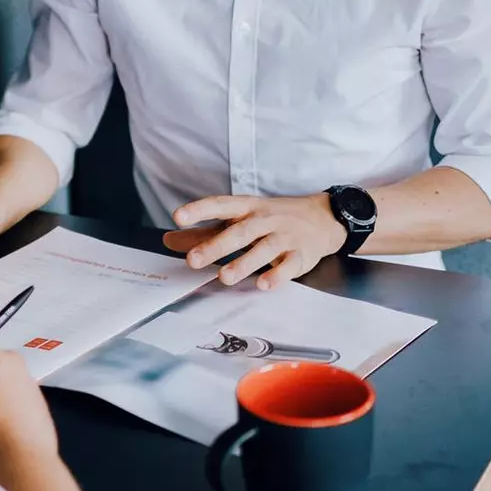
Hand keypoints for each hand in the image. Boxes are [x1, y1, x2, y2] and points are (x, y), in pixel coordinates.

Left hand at [161, 193, 347, 289]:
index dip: (199, 210)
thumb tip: (168, 240)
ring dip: (244, 263)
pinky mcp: (300, 255)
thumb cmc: (271, 219)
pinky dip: (277, 275)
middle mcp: (264, 219)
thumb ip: (203, 232)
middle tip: (193, 260)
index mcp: (246, 208)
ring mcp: (284, 237)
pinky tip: (263, 285)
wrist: (322, 218)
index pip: (220, 205)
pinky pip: (288, 266)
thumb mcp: (238, 218)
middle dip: (216, 246)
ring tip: (224, 277)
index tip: (177, 216)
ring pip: (263, 249)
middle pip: (239, 232)